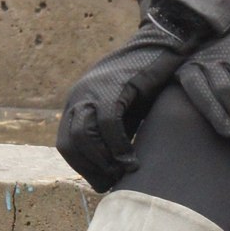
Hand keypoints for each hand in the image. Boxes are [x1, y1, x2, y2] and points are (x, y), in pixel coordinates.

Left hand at [56, 0, 207, 189]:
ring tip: (123, 174)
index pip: (67, 145)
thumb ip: (114, 133)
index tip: (104, 183)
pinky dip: (118, 147)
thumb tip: (114, 166)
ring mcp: (92, 90)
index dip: (84, 168)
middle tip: (113, 184)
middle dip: (91, 169)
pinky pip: (108, 124)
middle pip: (70, 144)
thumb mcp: (124, 111)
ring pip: (84, 137)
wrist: (161, 46)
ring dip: (103, 162)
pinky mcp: (112, 87)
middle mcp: (78, 97)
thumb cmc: (146, 82)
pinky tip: (133, 161)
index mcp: (77, 103)